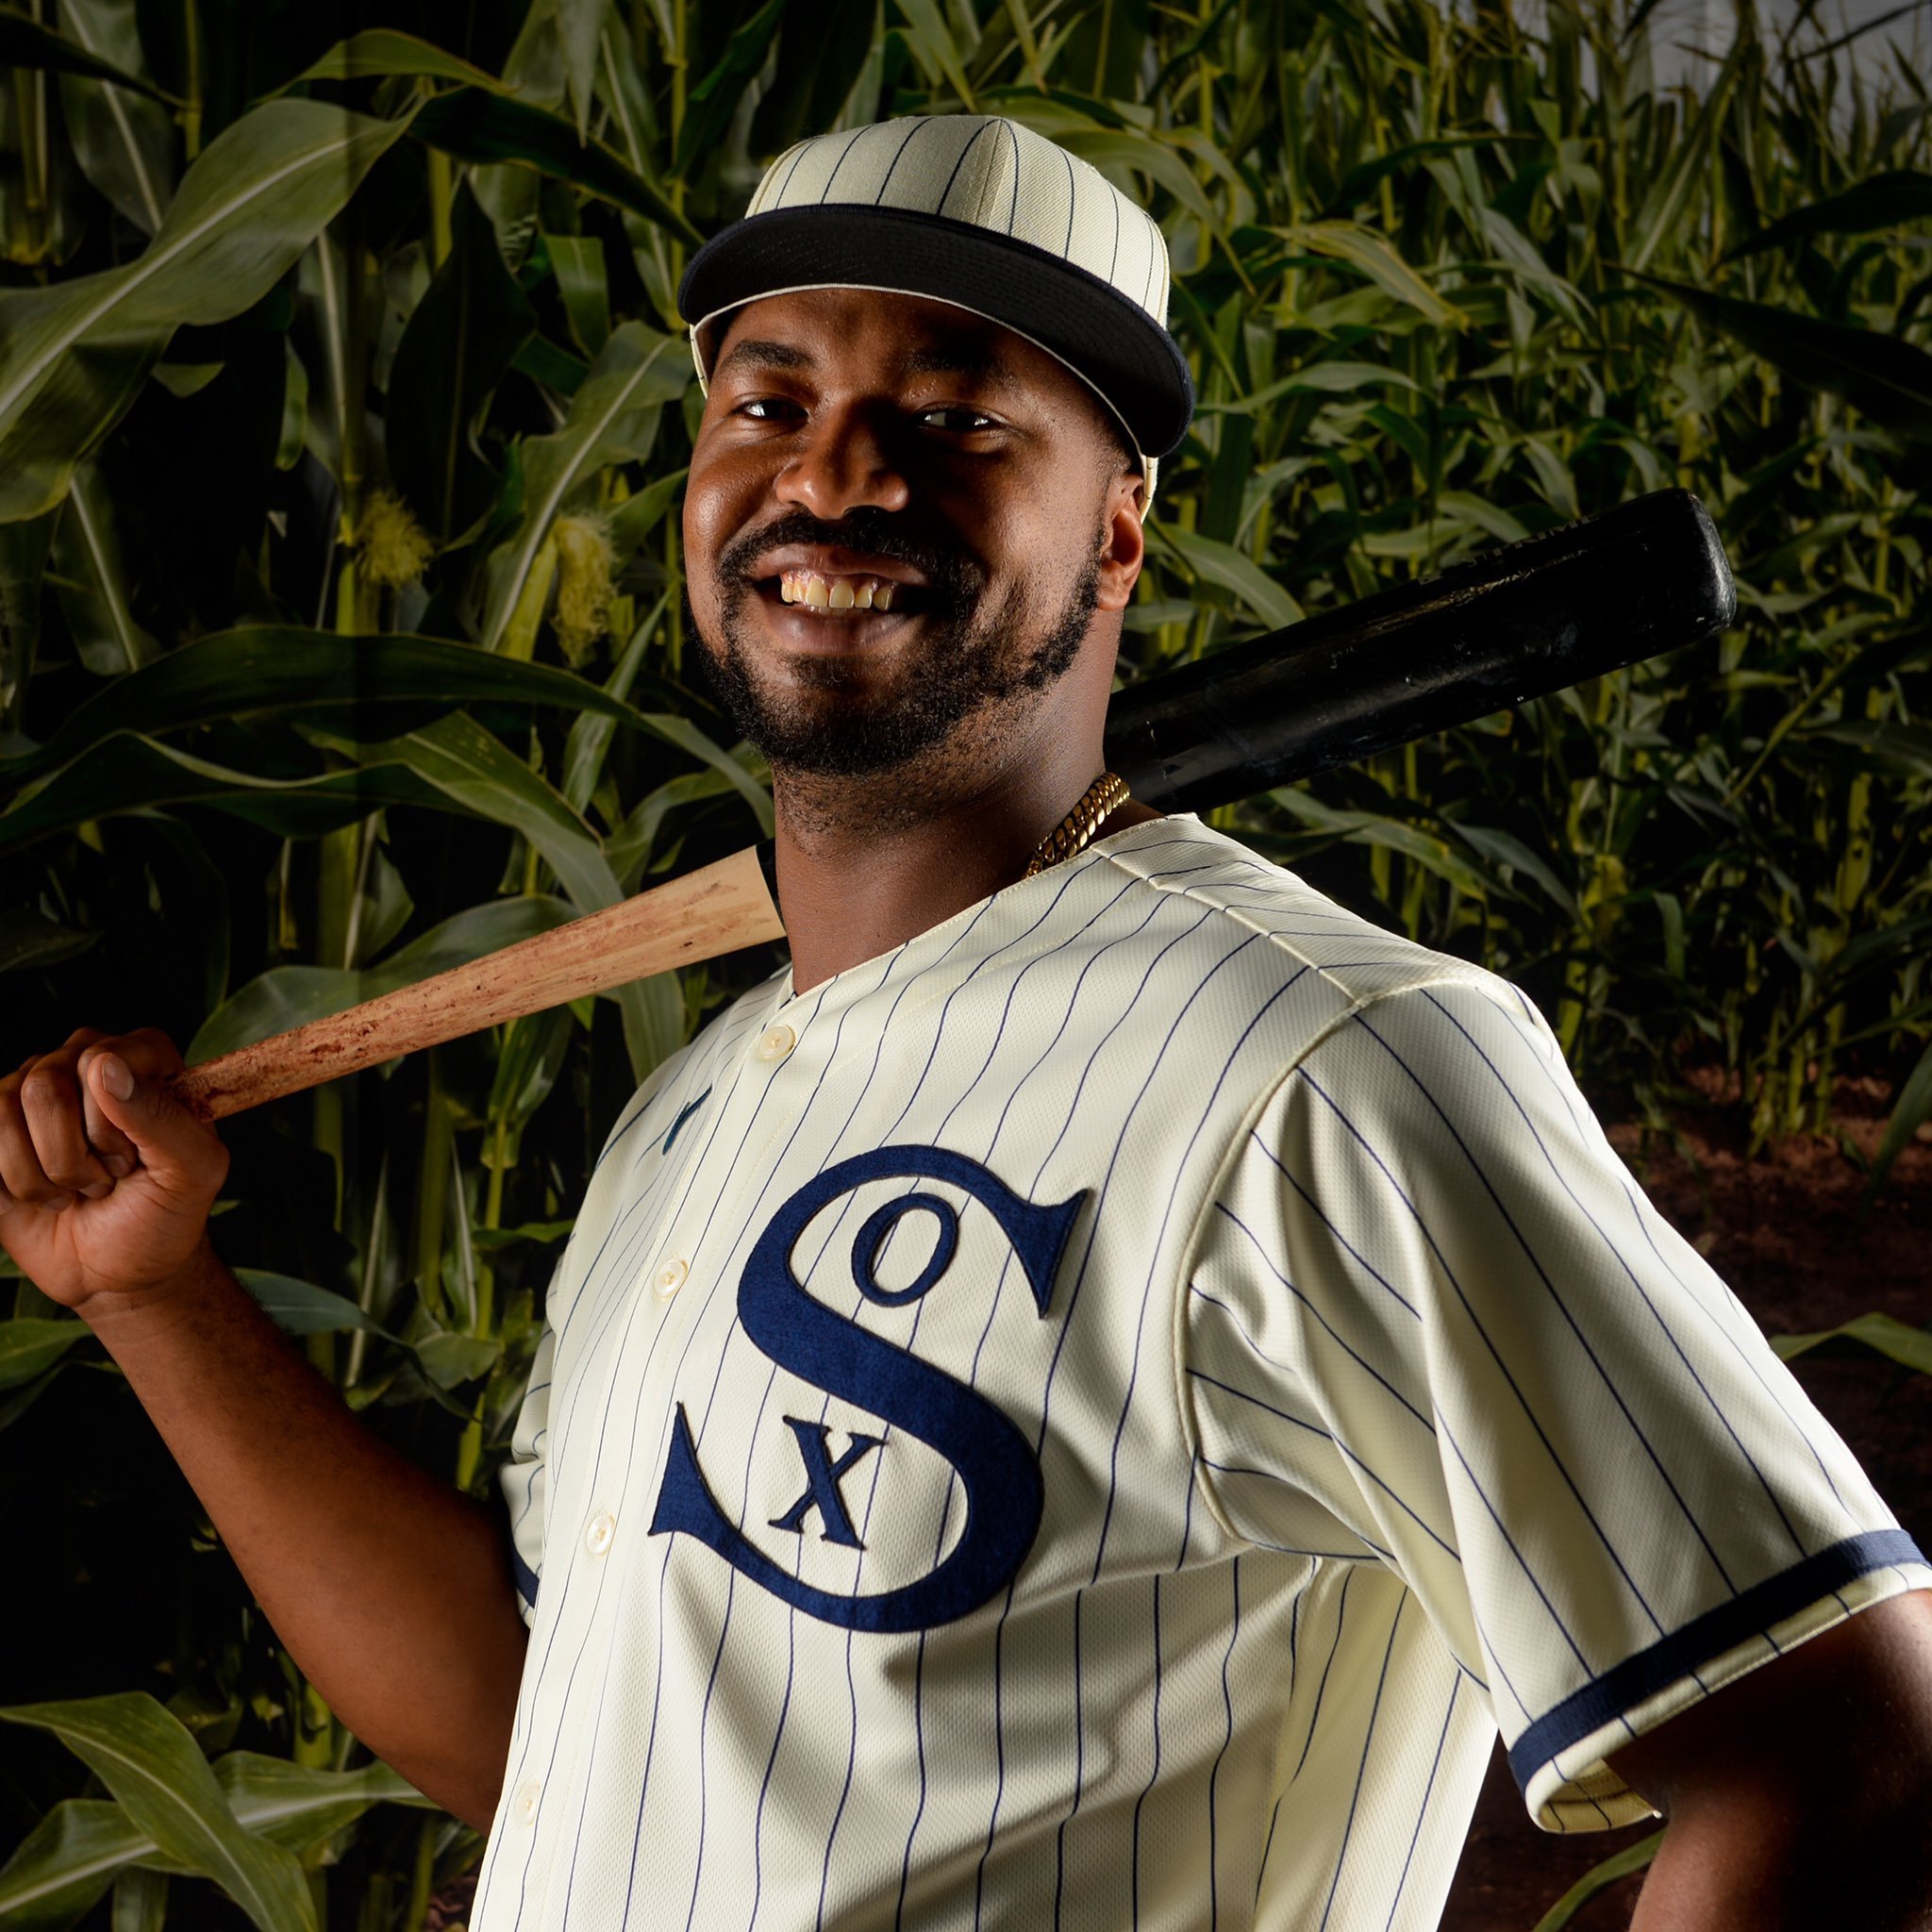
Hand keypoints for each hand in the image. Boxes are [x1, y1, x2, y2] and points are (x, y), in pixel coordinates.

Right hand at [0, 1029, 228, 1315]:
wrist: (118, 1270)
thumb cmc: (164, 1214)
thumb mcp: (193, 1171)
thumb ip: (161, 1115)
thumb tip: (101, 1063)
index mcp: (146, 1057)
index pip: (99, 1061)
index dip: (109, 1125)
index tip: (133, 1160)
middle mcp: (87, 1061)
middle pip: (45, 1086)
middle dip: (73, 1155)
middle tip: (105, 1179)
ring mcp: (37, 1090)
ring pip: (4, 1108)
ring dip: (41, 1174)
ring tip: (75, 1191)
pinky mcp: (0, 1126)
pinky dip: (10, 1182)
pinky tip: (38, 1196)